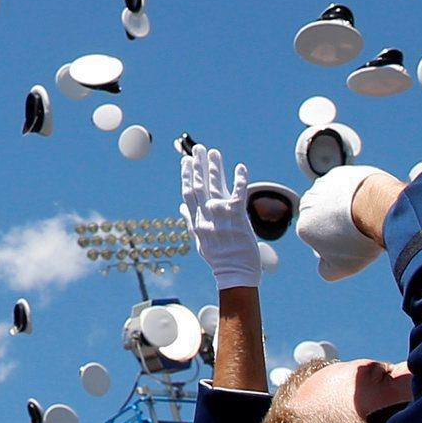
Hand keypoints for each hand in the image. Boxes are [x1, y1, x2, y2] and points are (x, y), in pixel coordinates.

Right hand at [181, 144, 262, 290]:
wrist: (236, 274)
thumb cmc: (219, 259)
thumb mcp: (200, 241)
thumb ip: (190, 221)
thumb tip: (181, 206)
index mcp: (196, 222)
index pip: (188, 193)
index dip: (186, 176)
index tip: (185, 161)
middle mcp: (206, 216)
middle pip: (200, 186)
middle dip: (198, 166)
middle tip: (198, 148)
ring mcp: (221, 217)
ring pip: (215, 186)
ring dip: (215, 167)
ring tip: (213, 152)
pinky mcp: (238, 218)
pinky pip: (238, 194)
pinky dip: (239, 179)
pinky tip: (240, 167)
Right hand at [297, 164, 390, 281]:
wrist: (378, 207)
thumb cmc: (359, 239)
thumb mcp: (342, 268)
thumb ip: (326, 271)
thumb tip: (323, 265)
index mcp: (304, 226)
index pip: (318, 239)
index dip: (336, 244)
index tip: (352, 246)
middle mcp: (307, 203)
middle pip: (324, 218)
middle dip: (338, 224)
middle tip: (359, 231)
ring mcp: (323, 186)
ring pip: (334, 201)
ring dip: (345, 207)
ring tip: (366, 216)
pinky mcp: (340, 174)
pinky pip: (346, 187)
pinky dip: (355, 193)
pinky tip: (368, 202)